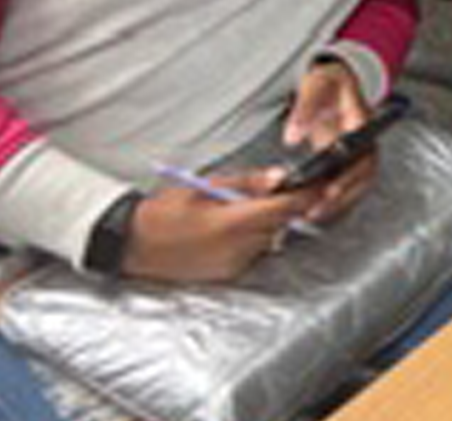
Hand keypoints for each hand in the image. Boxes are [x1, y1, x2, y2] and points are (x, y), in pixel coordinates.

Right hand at [124, 169, 323, 282]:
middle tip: (279, 191)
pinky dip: (253, 240)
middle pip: (281, 225)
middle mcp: (238, 249)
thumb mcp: (205, 187)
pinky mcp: (227, 276)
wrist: (131, 245)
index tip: (319, 183)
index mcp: (233, 222)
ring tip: (244, 210)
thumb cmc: (165, 211)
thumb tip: (280, 176)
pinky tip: (233, 230)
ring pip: (270, 240)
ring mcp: (233, 266)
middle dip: (285, 208)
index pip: (285, 208)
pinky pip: (253, 254)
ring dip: (267, 224)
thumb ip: (247, 183)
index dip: (306, 195)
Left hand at [281, 61, 378, 223]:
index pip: (363, 156)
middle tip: (315, 211)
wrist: (336, 81)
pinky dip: (331, 201)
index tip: (330, 190)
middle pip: (362, 178)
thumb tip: (292, 136)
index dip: (349, 177)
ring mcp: (358, 154)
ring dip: (336, 204)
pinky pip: (345, 186)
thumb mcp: (317, 85)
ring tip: (309, 216)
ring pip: (355, 187)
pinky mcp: (347, 162)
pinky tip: (311, 210)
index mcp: (364, 124)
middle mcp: (366, 143)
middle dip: (340, 199)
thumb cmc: (330, 81)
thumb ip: (305, 109)